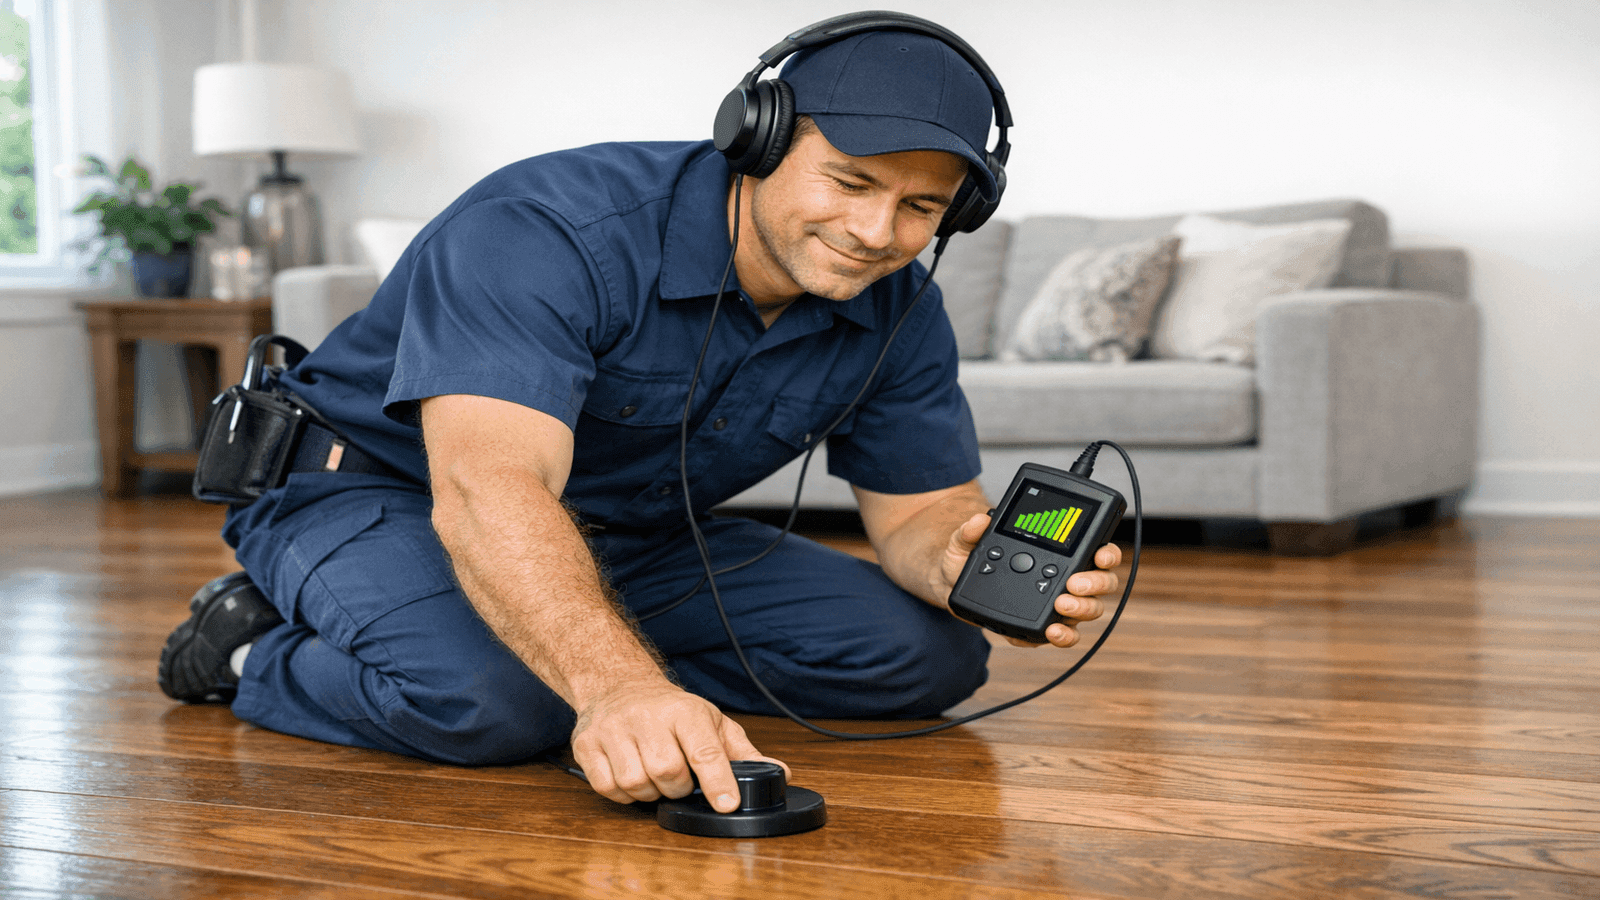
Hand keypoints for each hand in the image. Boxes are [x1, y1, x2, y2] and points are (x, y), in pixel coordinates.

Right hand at [570, 680, 786, 812]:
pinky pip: (607, 788)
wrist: (618, 685)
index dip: (717, 781)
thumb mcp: (711, 722)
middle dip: (678, 788)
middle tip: (679, 779)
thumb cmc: (671, 711)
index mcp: (685, 710)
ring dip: (650, 792)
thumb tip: (779, 774)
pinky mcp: (587, 744)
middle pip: (668, 773)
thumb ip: (744, 752)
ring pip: (636, 783)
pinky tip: (631, 777)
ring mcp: (613, 729)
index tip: (726, 803)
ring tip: (655, 777)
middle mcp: (647, 716)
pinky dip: (623, 794)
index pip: (704, 750)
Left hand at [942, 512, 1120, 648]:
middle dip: (1095, 585)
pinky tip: (1048, 632)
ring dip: (1081, 611)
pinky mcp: (1041, 626)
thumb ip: (970, 530)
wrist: (951, 584)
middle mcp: (1065, 578)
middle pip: (1100, 584)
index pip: (1096, 552)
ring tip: (1061, 607)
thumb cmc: (968, 558)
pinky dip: (1058, 636)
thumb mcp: (964, 540)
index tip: (1100, 556)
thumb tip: (979, 520)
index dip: (1107, 554)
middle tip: (1074, 585)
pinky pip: (1059, 636)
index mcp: (1058, 552)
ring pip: (1087, 611)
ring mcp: (1057, 605)